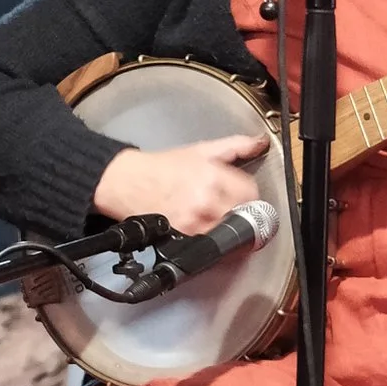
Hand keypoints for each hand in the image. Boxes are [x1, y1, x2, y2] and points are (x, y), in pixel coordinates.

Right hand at [91, 131, 272, 237]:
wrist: (127, 183)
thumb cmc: (160, 167)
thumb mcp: (201, 150)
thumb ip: (235, 146)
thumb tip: (259, 143)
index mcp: (213, 176)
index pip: (252, 193)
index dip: (251, 194)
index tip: (246, 195)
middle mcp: (206, 200)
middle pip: (244, 215)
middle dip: (241, 211)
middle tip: (233, 207)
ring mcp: (195, 221)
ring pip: (230, 232)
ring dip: (228, 226)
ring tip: (217, 217)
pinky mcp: (185, 236)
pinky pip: (211, 242)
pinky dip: (213, 237)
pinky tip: (204, 226)